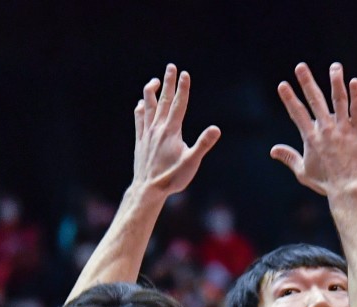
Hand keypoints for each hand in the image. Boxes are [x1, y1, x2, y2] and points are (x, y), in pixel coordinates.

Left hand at [132, 64, 221, 195]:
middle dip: (169, 83)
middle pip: (164, 101)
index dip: (183, 88)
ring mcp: (147, 134)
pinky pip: (139, 120)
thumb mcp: (192, 163)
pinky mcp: (140, 141)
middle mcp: (158, 129)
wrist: (147, 189)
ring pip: (148, 107)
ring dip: (152, 92)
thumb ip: (203, 144)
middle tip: (171, 67)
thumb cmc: (172, 178)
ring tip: (155, 81)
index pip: (179, 105)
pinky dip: (141, 109)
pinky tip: (141, 104)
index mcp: (171, 131)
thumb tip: (216, 129)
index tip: (185, 74)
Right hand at [271, 62, 356, 195]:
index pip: (297, 113)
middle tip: (300, 66)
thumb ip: (289, 157)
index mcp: (311, 138)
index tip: (283, 85)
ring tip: (335, 67)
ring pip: (338, 100)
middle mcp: (326, 129)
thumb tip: (273, 150)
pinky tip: (354, 82)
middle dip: (306, 82)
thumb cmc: (326, 183)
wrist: (349, 189)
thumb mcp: (303, 172)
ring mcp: (343, 129)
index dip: (289, 98)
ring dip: (335, 82)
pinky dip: (356, 95)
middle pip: (315, 101)